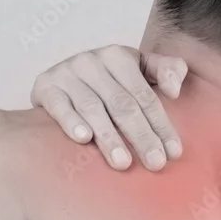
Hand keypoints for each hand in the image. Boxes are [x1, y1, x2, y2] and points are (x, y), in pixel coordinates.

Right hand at [31, 45, 187, 171]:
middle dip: (141, 135)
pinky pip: (59, 107)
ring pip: (93, 108)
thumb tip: (175, 90)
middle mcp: (91, 61)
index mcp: (118, 56)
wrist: (57, 78)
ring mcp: (67, 73)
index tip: (173, 152)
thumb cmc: (107, 80)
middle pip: (122, 104)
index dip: (161, 124)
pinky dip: (71, 122)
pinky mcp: (45, 87)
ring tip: (123, 163)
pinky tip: (84, 139)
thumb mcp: (138, 68)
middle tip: (155, 163)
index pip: (145, 96)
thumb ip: (165, 70)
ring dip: (109, 137)